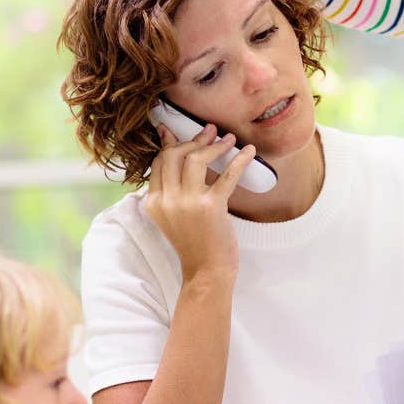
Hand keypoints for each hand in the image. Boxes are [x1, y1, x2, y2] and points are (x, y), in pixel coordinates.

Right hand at [143, 124, 254, 282]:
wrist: (207, 272)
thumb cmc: (195, 244)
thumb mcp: (173, 216)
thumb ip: (171, 191)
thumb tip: (175, 159)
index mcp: (154, 202)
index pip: (159, 162)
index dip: (172, 143)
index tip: (182, 132)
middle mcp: (167, 201)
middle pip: (175, 156)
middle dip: (193, 139)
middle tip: (210, 131)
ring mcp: (188, 203)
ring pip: (196, 159)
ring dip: (214, 145)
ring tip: (228, 139)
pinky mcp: (211, 207)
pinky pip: (227, 175)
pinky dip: (239, 160)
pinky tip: (248, 152)